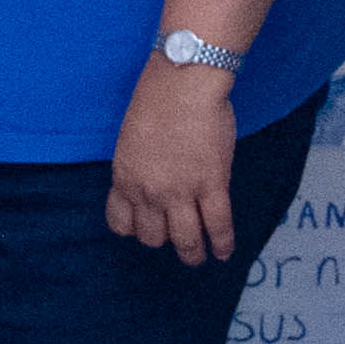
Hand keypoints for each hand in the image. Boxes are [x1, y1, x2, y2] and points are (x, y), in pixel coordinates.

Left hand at [107, 59, 246, 265]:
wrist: (182, 85)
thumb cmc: (156, 100)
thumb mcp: (132, 139)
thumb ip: (140, 166)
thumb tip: (154, 180)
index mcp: (124, 178)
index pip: (121, 222)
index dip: (133, 229)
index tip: (144, 228)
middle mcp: (148, 192)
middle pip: (152, 235)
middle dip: (162, 240)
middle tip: (174, 239)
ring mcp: (181, 192)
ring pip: (184, 238)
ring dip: (191, 253)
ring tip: (197, 258)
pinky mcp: (212, 185)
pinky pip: (218, 225)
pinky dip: (221, 243)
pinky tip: (223, 253)